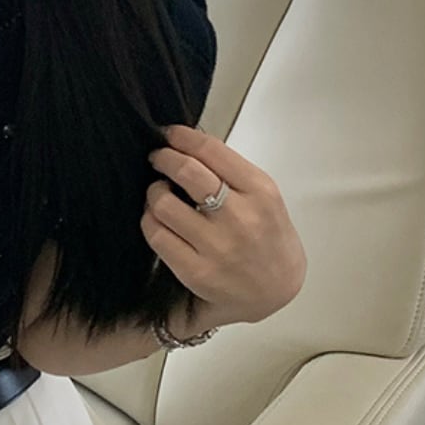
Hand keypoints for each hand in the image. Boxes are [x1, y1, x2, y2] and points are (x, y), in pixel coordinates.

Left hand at [141, 125, 306, 325]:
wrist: (275, 290)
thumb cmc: (267, 237)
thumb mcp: (264, 198)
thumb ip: (231, 172)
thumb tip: (187, 144)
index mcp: (260, 191)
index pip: (212, 151)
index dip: (182, 137)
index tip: (169, 134)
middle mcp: (240, 217)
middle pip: (186, 172)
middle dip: (164, 158)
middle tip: (157, 158)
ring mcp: (216, 247)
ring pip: (164, 204)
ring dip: (154, 191)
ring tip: (159, 192)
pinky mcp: (195, 271)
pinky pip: (157, 235)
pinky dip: (150, 220)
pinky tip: (157, 218)